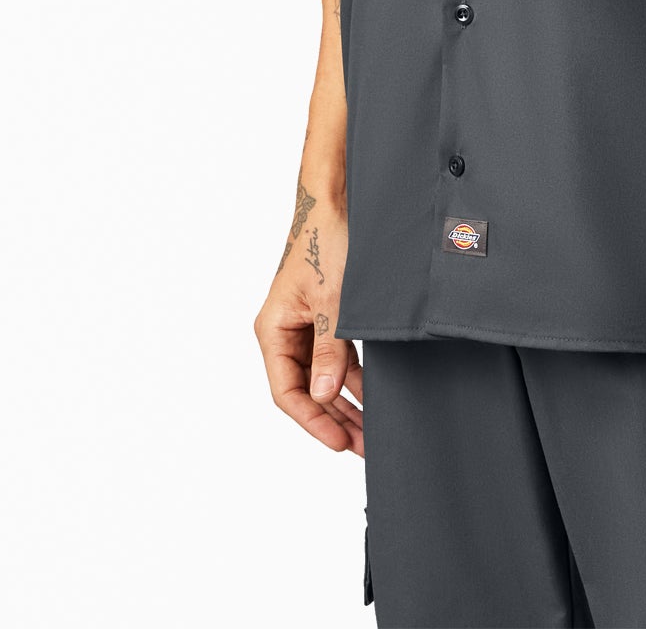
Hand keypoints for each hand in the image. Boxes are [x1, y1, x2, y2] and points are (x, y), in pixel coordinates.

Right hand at [254, 186, 362, 455]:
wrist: (337, 199)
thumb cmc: (325, 241)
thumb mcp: (331, 301)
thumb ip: (329, 350)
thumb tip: (324, 394)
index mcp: (274, 329)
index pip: (287, 391)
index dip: (313, 421)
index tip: (338, 442)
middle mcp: (286, 330)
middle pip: (307, 388)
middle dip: (334, 418)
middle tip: (362, 445)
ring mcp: (306, 322)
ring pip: (324, 374)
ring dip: (346, 400)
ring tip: (370, 428)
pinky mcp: (326, 313)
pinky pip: (336, 354)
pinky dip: (353, 374)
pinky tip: (372, 392)